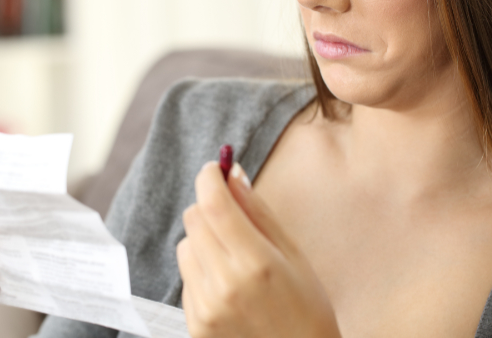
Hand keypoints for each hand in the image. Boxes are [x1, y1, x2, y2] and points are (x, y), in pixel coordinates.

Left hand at [177, 162, 340, 337]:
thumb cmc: (307, 309)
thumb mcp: (293, 255)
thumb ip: (258, 212)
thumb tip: (233, 174)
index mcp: (256, 263)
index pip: (215, 205)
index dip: (210, 178)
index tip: (215, 169)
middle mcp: (225, 285)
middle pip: (193, 219)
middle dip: (208, 206)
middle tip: (229, 213)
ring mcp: (206, 308)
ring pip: (184, 246)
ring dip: (202, 240)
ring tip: (232, 258)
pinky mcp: (195, 325)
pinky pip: (185, 278)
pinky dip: (201, 271)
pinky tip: (227, 286)